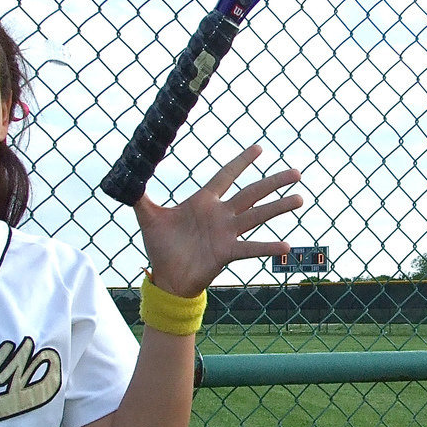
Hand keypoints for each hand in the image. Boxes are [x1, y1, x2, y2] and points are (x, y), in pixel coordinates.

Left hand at [132, 145, 302, 296]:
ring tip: (300, 198)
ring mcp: (226, 233)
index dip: (241, 162)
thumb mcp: (148, 216)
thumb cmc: (160, 247)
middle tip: (296, 172)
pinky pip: (250, 248)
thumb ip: (141, 196)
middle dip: (273, 182)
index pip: (226, 175)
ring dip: (278, 207)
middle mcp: (220, 214)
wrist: (166, 278)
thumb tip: (126, 178)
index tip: (259, 148)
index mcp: (204, 202)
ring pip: (257, 215)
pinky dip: (267, 247)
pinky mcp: (226, 252)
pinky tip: (286, 246)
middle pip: (251, 192)